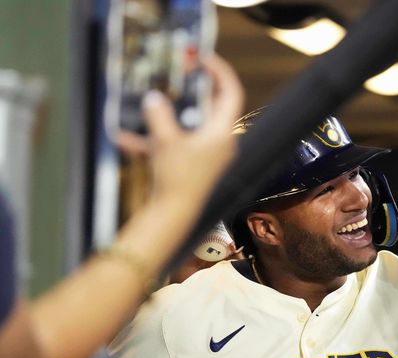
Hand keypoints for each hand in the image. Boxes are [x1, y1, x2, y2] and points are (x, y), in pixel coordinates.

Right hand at [137, 54, 243, 208]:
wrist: (173, 215)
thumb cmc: (177, 178)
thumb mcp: (164, 140)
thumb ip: (158, 114)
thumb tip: (153, 99)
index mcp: (222, 132)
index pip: (230, 93)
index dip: (220, 72)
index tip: (204, 59)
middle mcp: (219, 142)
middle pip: (208, 107)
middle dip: (189, 91)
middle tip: (176, 74)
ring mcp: (206, 155)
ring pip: (186, 126)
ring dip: (163, 117)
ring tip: (145, 102)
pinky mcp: (191, 166)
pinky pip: (172, 146)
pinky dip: (152, 141)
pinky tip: (123, 139)